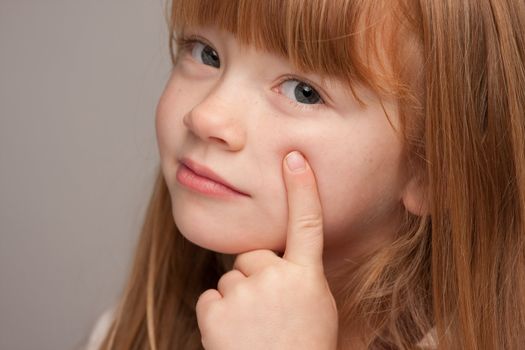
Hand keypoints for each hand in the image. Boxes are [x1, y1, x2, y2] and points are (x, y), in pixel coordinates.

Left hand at [196, 151, 338, 349]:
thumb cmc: (302, 348)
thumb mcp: (315, 310)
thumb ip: (299, 278)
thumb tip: (278, 263)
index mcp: (306, 278)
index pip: (306, 223)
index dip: (302, 189)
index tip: (294, 158)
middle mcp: (276, 277)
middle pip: (252, 257)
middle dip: (255, 279)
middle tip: (267, 315)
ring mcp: (244, 292)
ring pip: (230, 280)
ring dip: (236, 301)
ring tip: (252, 332)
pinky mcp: (215, 308)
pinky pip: (211, 298)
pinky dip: (217, 316)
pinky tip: (232, 337)